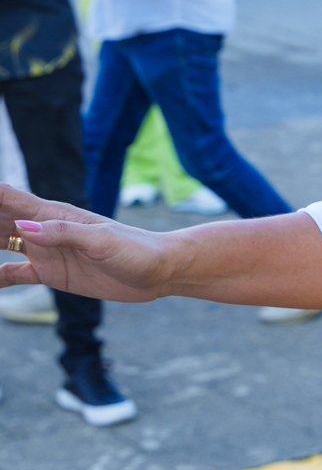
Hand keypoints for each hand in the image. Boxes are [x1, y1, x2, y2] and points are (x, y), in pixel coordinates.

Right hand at [0, 185, 168, 301]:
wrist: (158, 269)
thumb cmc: (136, 250)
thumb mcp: (102, 242)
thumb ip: (64, 234)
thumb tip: (22, 228)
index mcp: (52, 214)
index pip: (6, 196)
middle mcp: (42, 228)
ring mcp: (44, 250)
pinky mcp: (50, 272)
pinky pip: (12, 273)